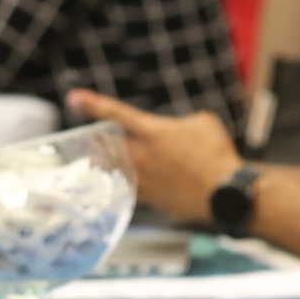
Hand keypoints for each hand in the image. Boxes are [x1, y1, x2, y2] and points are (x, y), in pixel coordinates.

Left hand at [68, 89, 244, 222]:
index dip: (91, 104)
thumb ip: (181, 123)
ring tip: (100, 161)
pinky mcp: (151, 200)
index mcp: (152, 132)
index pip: (114, 114)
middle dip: (94, 141)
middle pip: (105, 147)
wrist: (225, 194)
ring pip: (114, 171)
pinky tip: (129, 183)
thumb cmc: (217, 155)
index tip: (74, 97)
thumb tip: (176, 130)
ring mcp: (144, 180)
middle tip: (89, 137)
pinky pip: (130, 190)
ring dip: (107, 164)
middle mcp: (141, 157)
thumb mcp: (203, 123)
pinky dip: (128, 184)